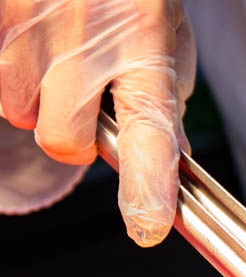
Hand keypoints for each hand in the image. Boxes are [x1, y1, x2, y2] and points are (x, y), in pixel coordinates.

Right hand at [0, 0, 195, 244]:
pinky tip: (34, 41)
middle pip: (64, 139)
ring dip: (37, 100)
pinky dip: (11, 71)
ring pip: (17, 110)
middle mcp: (85, 43)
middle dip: (75, 136)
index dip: (148, 187)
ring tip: (60, 58)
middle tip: (89, 104)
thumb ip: (167, 99)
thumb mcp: (168, 34)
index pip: (151, 134)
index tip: (148, 226)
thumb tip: (176, 161)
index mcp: (145, 49)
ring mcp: (28, 29)